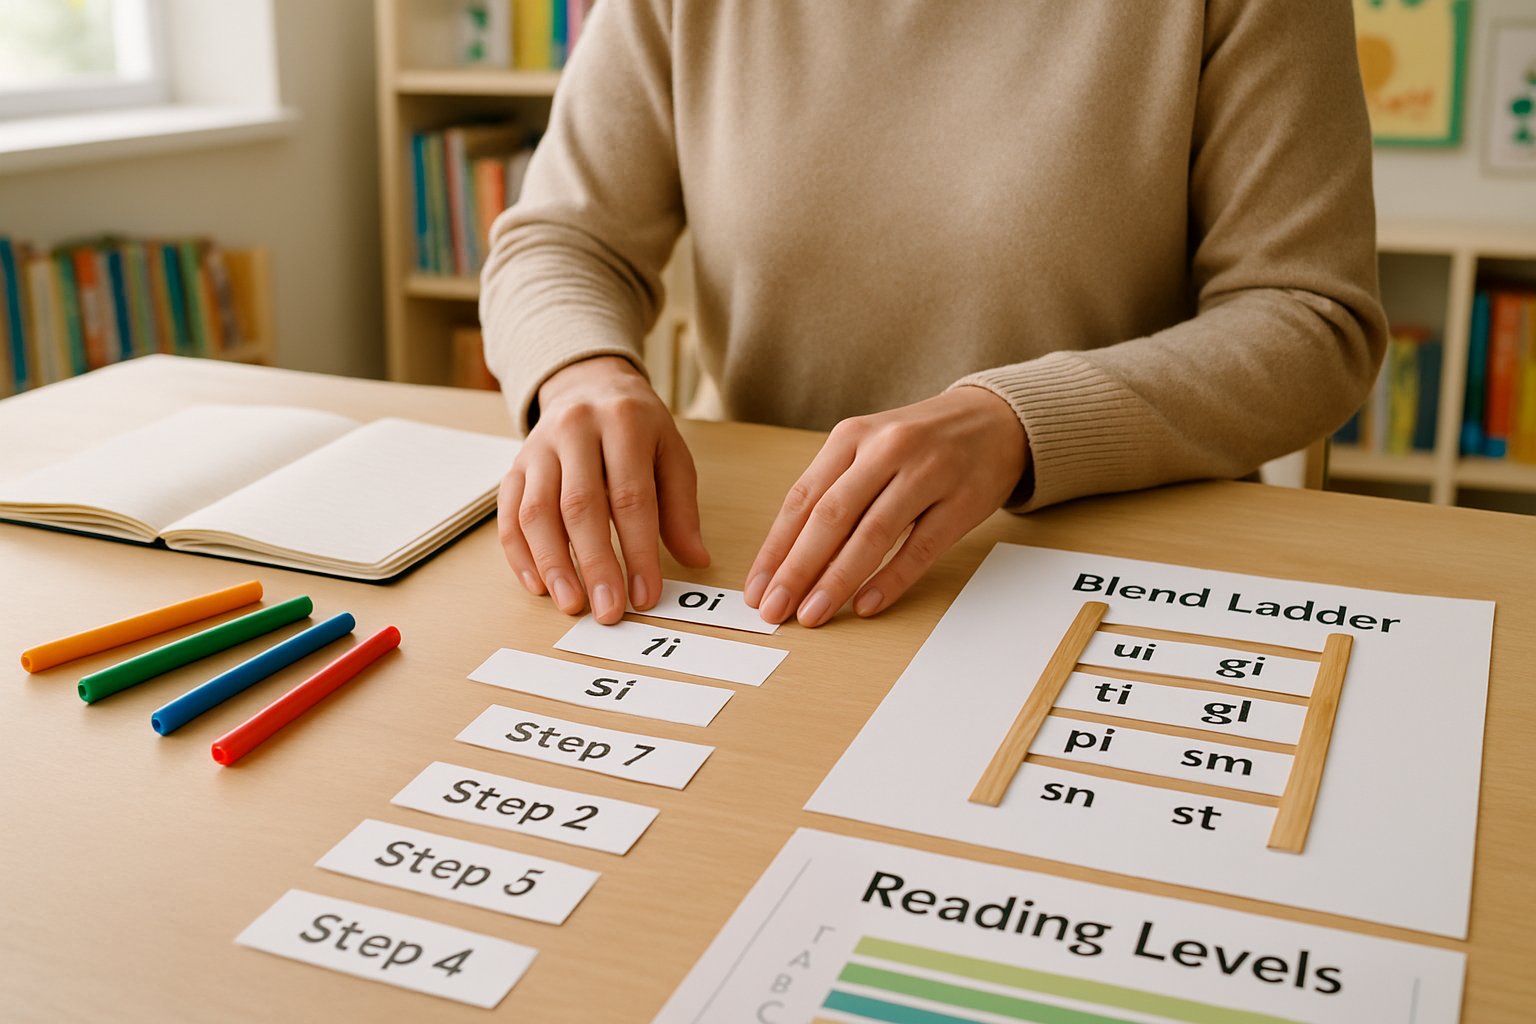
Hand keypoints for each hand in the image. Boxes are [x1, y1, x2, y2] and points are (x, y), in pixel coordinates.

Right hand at [497, 356, 709, 623]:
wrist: (588, 385)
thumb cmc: (637, 428)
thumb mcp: (671, 454)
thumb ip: (681, 508)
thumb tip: (697, 560)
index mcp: (624, 423)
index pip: (631, 497)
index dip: (638, 551)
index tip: (646, 595)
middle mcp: (575, 430)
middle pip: (580, 506)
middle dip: (595, 565)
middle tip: (608, 611)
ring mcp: (538, 447)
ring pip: (536, 512)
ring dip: (553, 564)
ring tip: (571, 604)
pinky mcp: (514, 465)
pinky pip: (508, 513)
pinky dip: (520, 554)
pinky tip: (539, 585)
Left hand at [744, 386, 1027, 626]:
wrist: (995, 420)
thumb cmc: (920, 443)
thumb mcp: (869, 448)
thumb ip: (833, 492)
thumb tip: (788, 559)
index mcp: (852, 435)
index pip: (802, 499)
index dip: (776, 548)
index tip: (757, 589)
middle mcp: (886, 449)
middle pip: (831, 516)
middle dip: (797, 569)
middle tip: (775, 609)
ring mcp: (927, 473)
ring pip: (872, 534)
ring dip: (837, 580)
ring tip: (813, 614)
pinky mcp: (961, 501)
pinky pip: (920, 547)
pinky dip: (891, 579)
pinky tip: (866, 604)